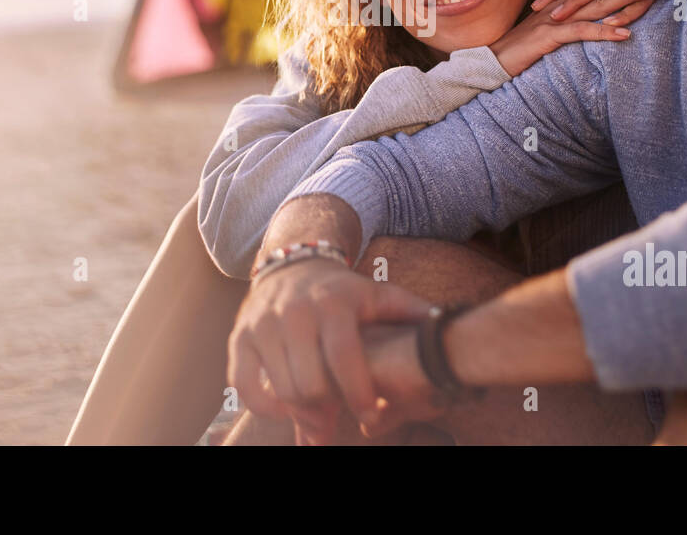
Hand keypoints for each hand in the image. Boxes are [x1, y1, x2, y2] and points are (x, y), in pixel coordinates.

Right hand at [227, 257, 432, 443]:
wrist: (293, 265)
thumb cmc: (344, 291)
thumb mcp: (379, 295)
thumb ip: (412, 312)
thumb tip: (447, 329)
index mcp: (333, 303)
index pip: (344, 358)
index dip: (358, 394)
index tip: (371, 415)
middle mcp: (294, 311)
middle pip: (311, 382)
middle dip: (329, 411)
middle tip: (340, 421)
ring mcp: (263, 324)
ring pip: (282, 389)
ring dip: (302, 414)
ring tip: (321, 420)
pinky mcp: (239, 337)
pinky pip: (245, 386)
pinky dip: (266, 406)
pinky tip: (286, 409)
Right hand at [490, 0, 676, 76]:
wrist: (494, 60)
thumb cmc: (525, 48)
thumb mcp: (556, 30)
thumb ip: (577, 19)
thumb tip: (602, 16)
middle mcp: (564, 3)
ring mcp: (557, 18)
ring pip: (599, 4)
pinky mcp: (549, 36)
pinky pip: (581, 32)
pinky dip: (604, 33)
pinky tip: (626, 35)